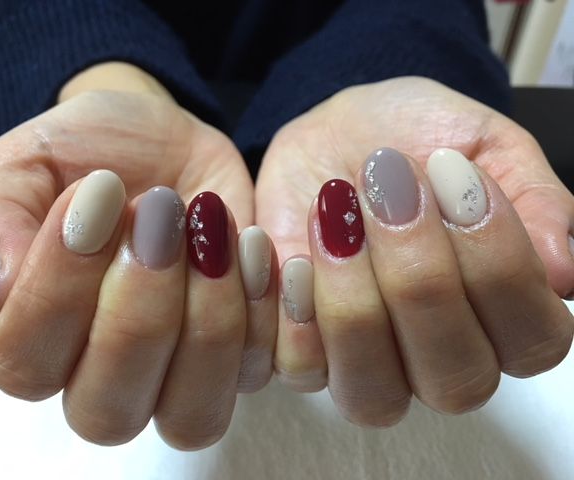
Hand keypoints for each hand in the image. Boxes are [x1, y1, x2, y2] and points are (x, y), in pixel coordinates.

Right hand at [0, 69, 276, 447]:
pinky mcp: (240, 354)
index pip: (27, 363)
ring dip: (207, 318)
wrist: (162, 137)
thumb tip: (3, 285)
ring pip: (192, 410)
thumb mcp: (26, 163)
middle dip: (140, 312)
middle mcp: (102, 377)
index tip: (97, 193)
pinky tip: (252, 241)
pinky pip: (257, 368)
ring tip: (210, 230)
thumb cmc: (87, 154)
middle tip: (159, 213)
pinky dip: (261, 306)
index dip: (59, 288)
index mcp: (33, 341)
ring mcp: (176, 376)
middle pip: (110, 409)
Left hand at [255, 76, 573, 424]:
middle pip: (454, 378)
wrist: (334, 132)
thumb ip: (534, 200)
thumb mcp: (484, 143)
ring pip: (372, 390)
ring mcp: (370, 365)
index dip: (497, 265)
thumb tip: (563, 272)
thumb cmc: (415, 140)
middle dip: (419, 277)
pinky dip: (295, 312)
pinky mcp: (306, 353)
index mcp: (503, 315)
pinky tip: (293, 256)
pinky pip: (300, 369)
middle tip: (389, 192)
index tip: (454, 178)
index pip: (532, 341)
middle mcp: (442, 357)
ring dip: (352, 297)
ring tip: (335, 220)